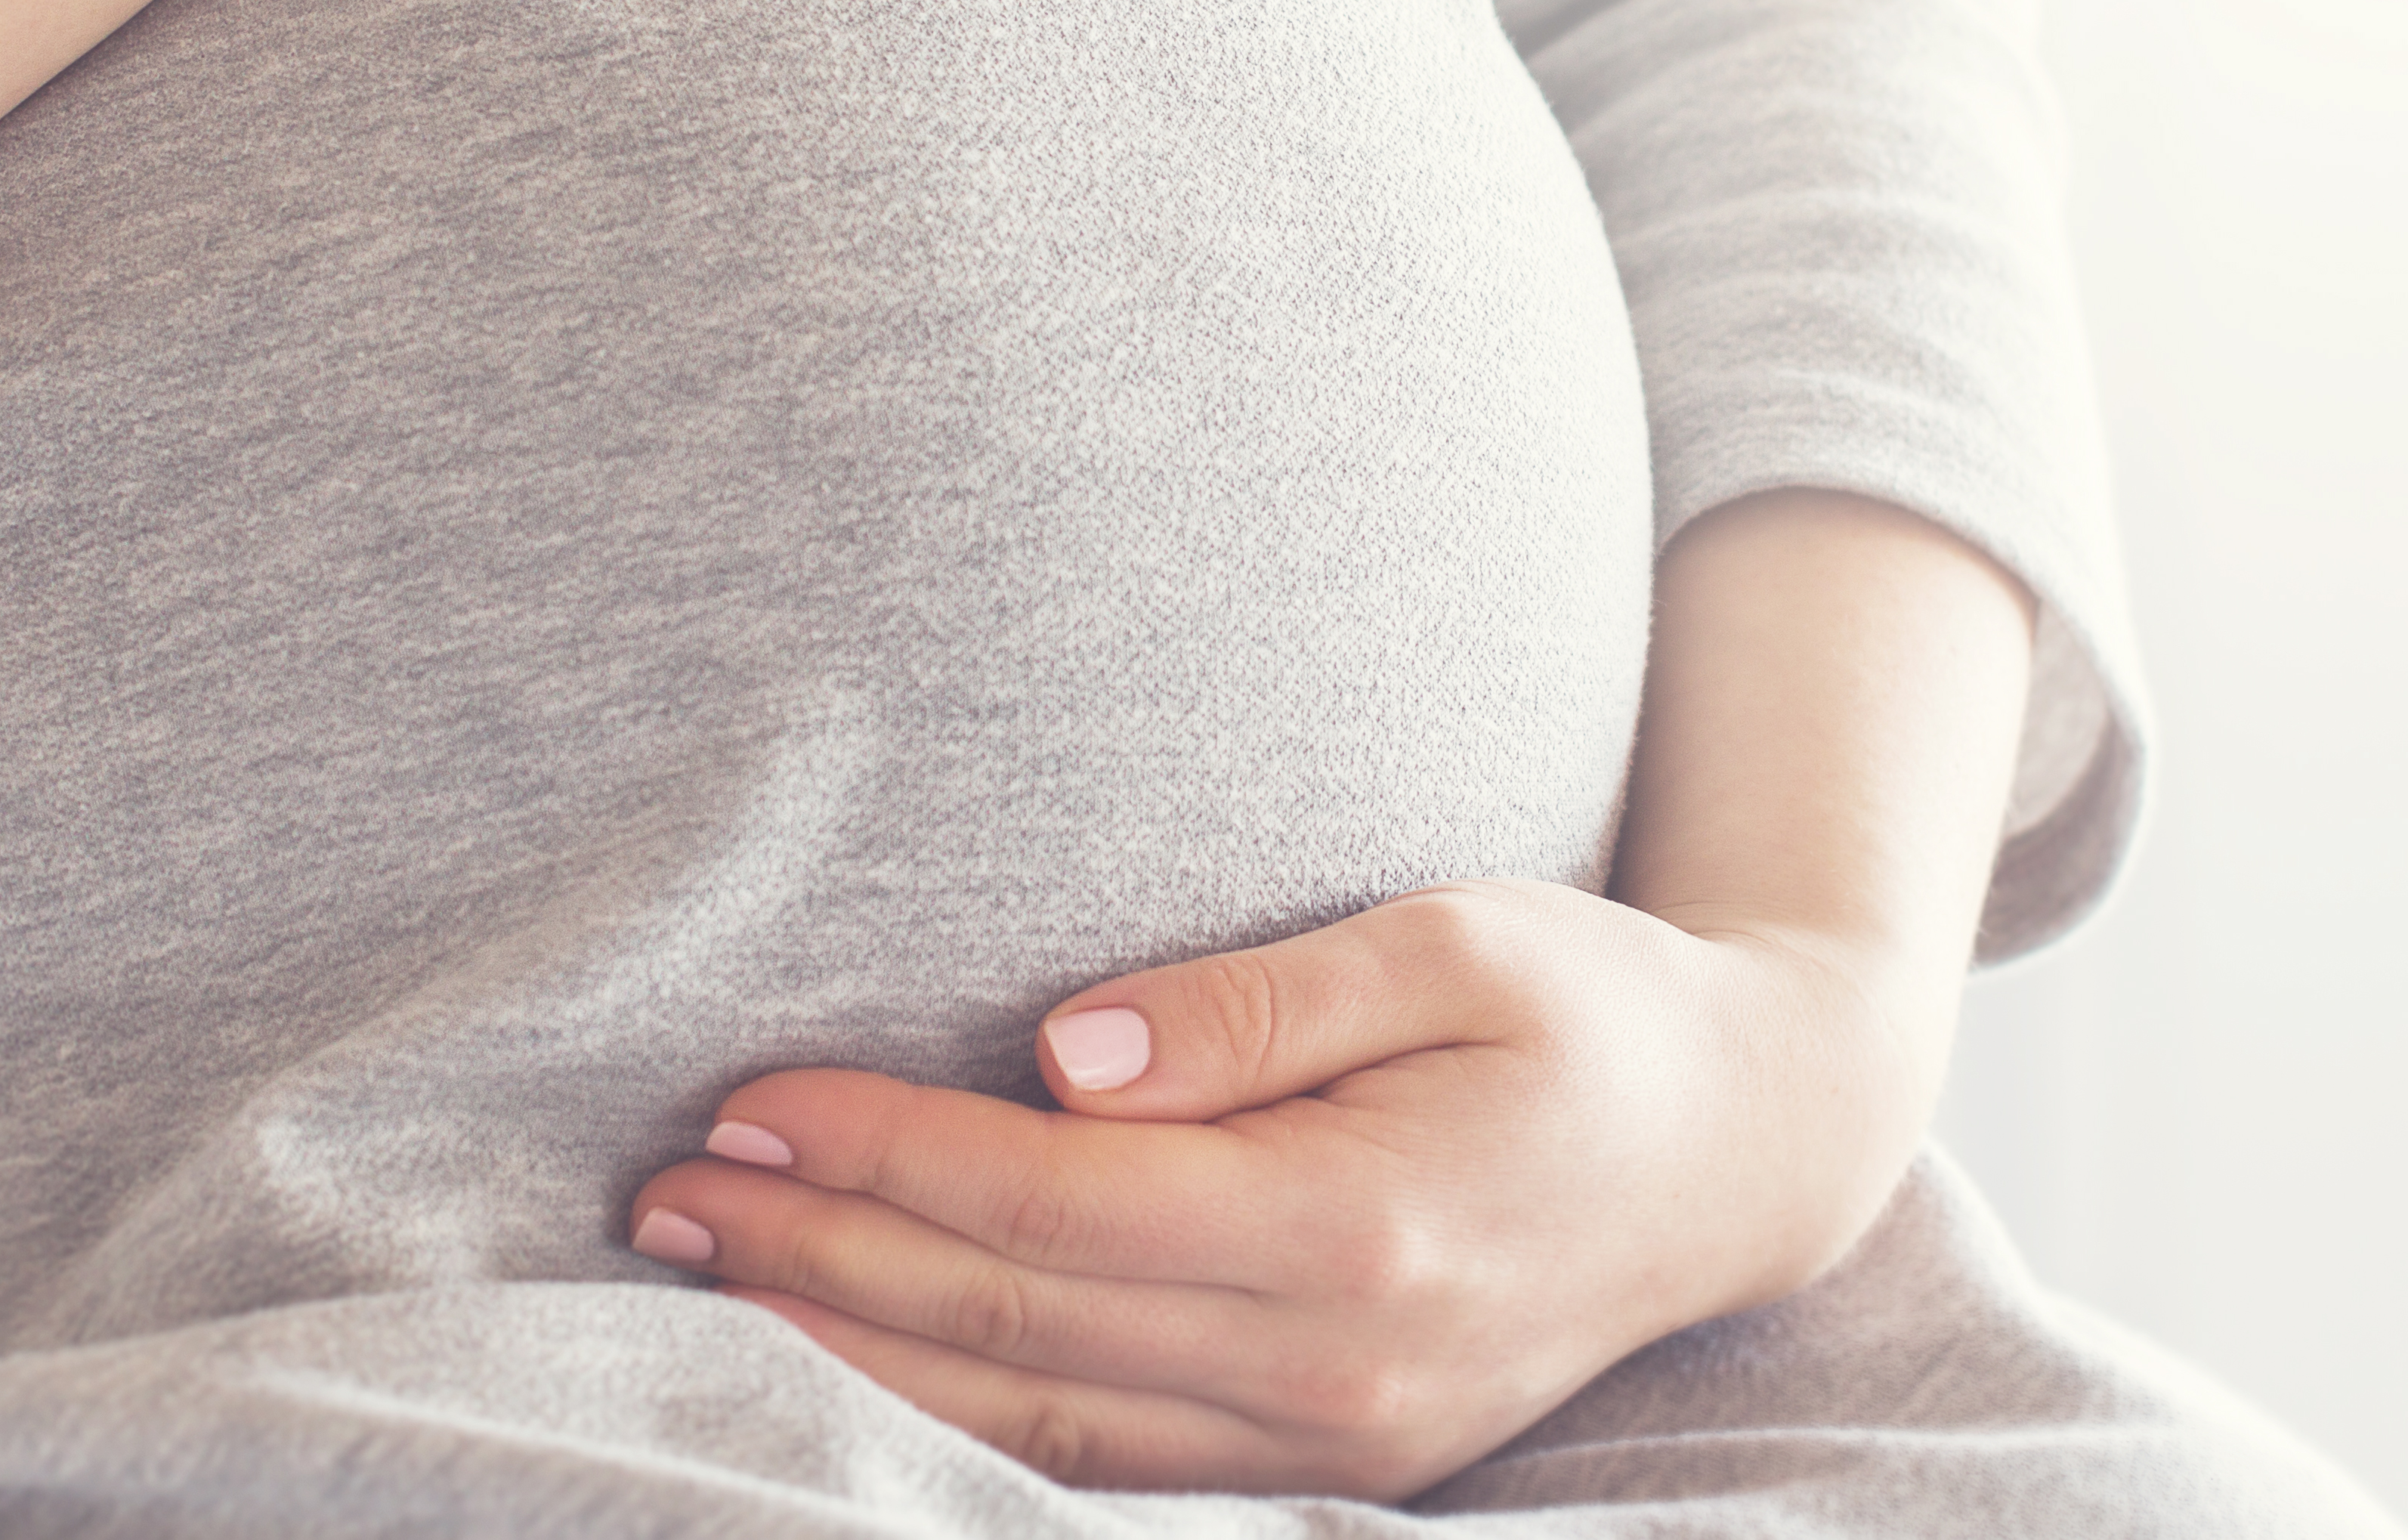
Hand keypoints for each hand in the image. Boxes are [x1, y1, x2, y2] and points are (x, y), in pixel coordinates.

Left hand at [623, 879, 1949, 1498]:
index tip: (745, 1100)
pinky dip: (957, 1425)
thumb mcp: (1452, 939)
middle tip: (662, 1195)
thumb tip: (1063, 1050)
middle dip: (822, 1263)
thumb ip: (1260, 1002)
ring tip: (709, 1276)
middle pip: (1016, 1331)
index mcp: (1359, 1229)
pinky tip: (858, 1363)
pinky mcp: (1332, 1465)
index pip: (1057, 1206)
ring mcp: (1337, 1443)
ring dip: (856, 1357)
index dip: (883, 1157)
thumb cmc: (1590, 1008)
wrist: (1744, 1148)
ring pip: (1036, 1433)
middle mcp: (1337, 1370)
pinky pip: (1104, 1469)